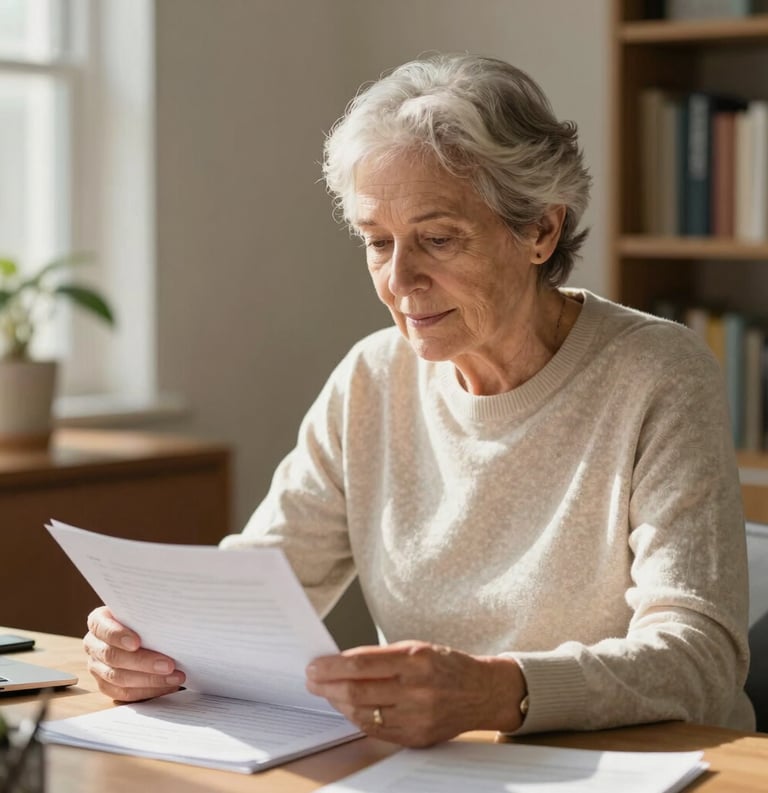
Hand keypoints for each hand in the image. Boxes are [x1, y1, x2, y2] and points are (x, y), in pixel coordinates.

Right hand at [83, 605, 185, 701]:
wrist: (143, 631)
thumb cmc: (144, 618)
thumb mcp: (143, 611)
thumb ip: (149, 616)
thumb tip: (172, 622)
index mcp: (98, 622)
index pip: (103, 628)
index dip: (118, 636)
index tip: (137, 642)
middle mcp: (93, 645)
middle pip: (113, 657)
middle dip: (143, 662)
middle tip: (169, 665)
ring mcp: (97, 667)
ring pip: (119, 678)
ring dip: (150, 680)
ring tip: (175, 677)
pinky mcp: (106, 685)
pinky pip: (124, 693)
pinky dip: (148, 691)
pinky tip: (167, 686)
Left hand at [305, 640, 524, 746]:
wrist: (482, 692)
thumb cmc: (447, 665)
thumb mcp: (417, 648)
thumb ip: (382, 657)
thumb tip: (341, 663)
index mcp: (416, 659)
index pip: (362, 664)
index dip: (332, 666)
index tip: (314, 665)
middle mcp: (417, 689)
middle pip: (357, 691)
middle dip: (327, 686)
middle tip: (312, 679)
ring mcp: (417, 717)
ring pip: (363, 714)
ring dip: (338, 703)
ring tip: (326, 693)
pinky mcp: (417, 737)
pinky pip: (376, 730)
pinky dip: (357, 718)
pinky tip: (348, 708)